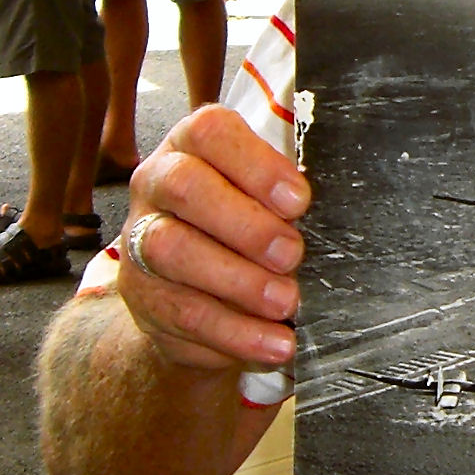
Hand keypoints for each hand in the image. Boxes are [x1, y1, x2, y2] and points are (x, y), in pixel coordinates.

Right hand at [115, 104, 310, 372]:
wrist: (195, 296)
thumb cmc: (245, 231)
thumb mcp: (266, 204)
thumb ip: (287, 200)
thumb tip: (336, 216)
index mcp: (192, 145)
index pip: (210, 132)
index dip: (256, 164)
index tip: (299, 201)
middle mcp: (156, 183)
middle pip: (185, 187)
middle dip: (246, 223)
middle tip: (292, 254)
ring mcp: (138, 240)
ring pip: (174, 250)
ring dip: (239, 280)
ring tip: (286, 302)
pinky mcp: (142, 296)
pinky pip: (183, 313)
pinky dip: (236, 333)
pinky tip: (274, 342)